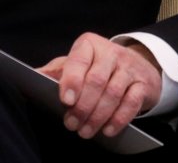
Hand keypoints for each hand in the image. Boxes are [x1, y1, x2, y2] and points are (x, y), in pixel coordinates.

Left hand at [37, 33, 161, 139]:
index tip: (66, 100)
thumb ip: (57, 69)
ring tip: (85, 131)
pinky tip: (107, 130)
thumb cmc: (99, 65)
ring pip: (113, 93)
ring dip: (97, 117)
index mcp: (89, 45)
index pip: (79, 61)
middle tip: (71, 124)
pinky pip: (131, 103)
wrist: (138, 64)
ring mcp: (129, 68)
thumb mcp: (77, 62)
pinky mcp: (143, 84)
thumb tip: (34, 75)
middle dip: (82, 107)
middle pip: (96, 80)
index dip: (72, 81)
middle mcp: (111, 53)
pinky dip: (118, 119)